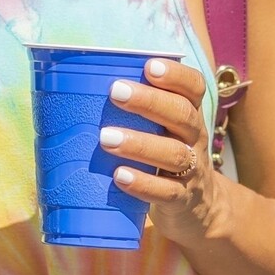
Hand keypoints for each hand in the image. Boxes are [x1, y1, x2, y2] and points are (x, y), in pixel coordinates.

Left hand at [99, 57, 222, 241]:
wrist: (197, 209)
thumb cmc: (164, 156)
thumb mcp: (161, 130)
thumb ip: (135, 111)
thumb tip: (77, 88)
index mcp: (189, 114)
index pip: (194, 87)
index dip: (176, 75)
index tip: (149, 65)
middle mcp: (195, 138)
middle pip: (182, 115)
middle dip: (149, 101)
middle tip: (115, 92)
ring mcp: (192, 170)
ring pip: (174, 153)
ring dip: (139, 144)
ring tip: (105, 138)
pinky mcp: (182, 200)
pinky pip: (167, 192)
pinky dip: (143, 184)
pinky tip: (119, 176)